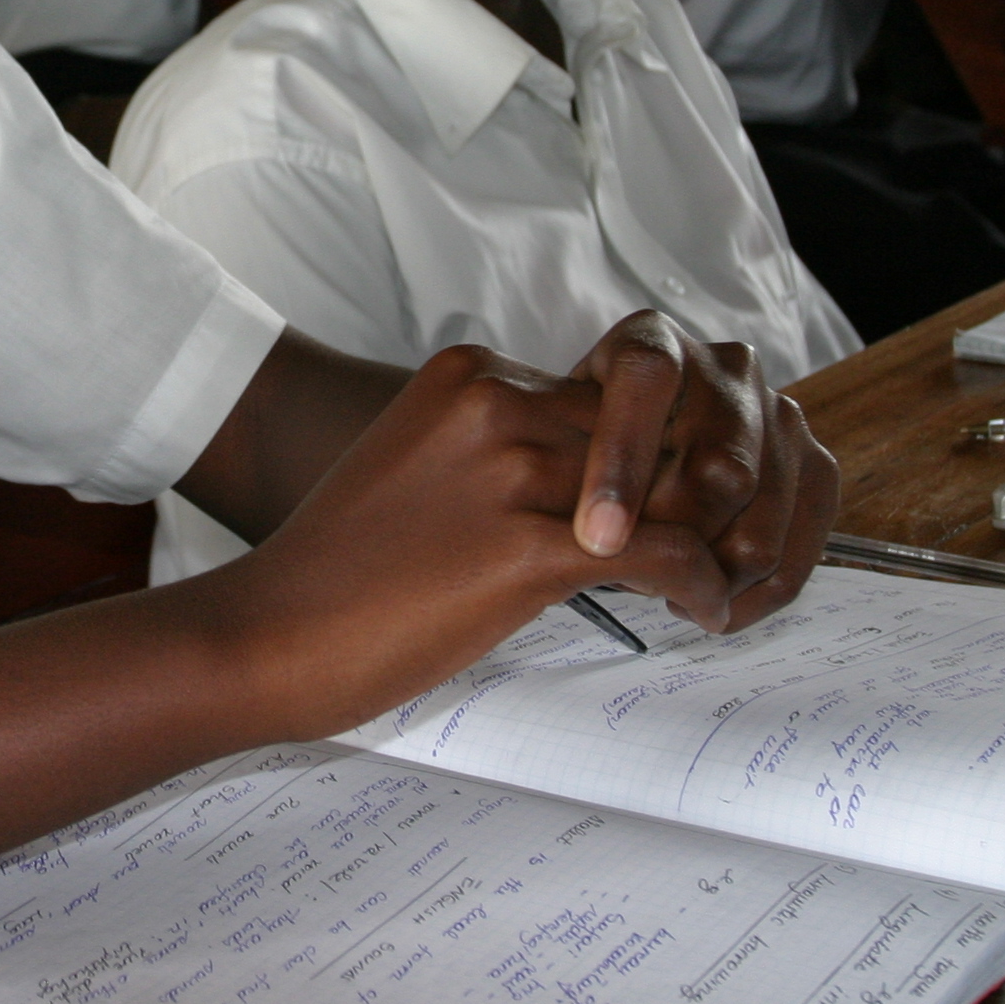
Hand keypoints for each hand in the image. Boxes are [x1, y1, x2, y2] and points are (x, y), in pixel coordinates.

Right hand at [216, 324, 831, 738]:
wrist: (270, 630)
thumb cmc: (338, 570)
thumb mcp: (421, 466)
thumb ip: (497, 448)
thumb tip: (587, 483)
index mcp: (470, 373)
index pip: (608, 394)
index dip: (655, 450)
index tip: (684, 496)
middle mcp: (498, 403)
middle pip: (651, 430)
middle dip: (700, 488)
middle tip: (734, 541)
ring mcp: (514, 471)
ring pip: (672, 485)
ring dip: (718, 537)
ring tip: (732, 579)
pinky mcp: (527, 547)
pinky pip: (664, 554)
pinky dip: (703, 585)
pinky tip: (706, 613)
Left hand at [568, 312, 834, 628]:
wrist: (650, 445)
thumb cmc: (587, 447)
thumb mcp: (557, 441)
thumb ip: (564, 468)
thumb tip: (590, 538)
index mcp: (653, 341)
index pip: (646, 380)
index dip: (622, 461)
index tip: (595, 539)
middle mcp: (724, 367)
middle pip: (717, 463)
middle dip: (676, 538)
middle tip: (636, 583)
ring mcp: (778, 411)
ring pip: (759, 507)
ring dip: (716, 572)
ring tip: (675, 600)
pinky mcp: (815, 461)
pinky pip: (801, 538)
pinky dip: (760, 589)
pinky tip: (718, 607)